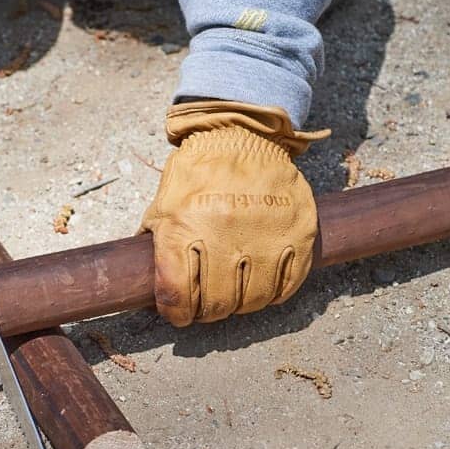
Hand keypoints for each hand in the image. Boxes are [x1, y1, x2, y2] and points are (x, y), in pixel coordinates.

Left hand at [139, 101, 328, 326]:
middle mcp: (225, 234)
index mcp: (184, 227)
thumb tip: (151, 284)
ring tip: (234, 294)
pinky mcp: (298, 233)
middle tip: (206, 307)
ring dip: (240, 305)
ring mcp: (265, 235)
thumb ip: (158, 245)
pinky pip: (287, 285)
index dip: (175, 313)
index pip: (177, 295)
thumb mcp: (164, 203)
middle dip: (207, 312)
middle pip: (217, 304)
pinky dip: (273, 294)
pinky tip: (262, 287)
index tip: (177, 314)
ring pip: (253, 301)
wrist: (244, 134)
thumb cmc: (199, 171)